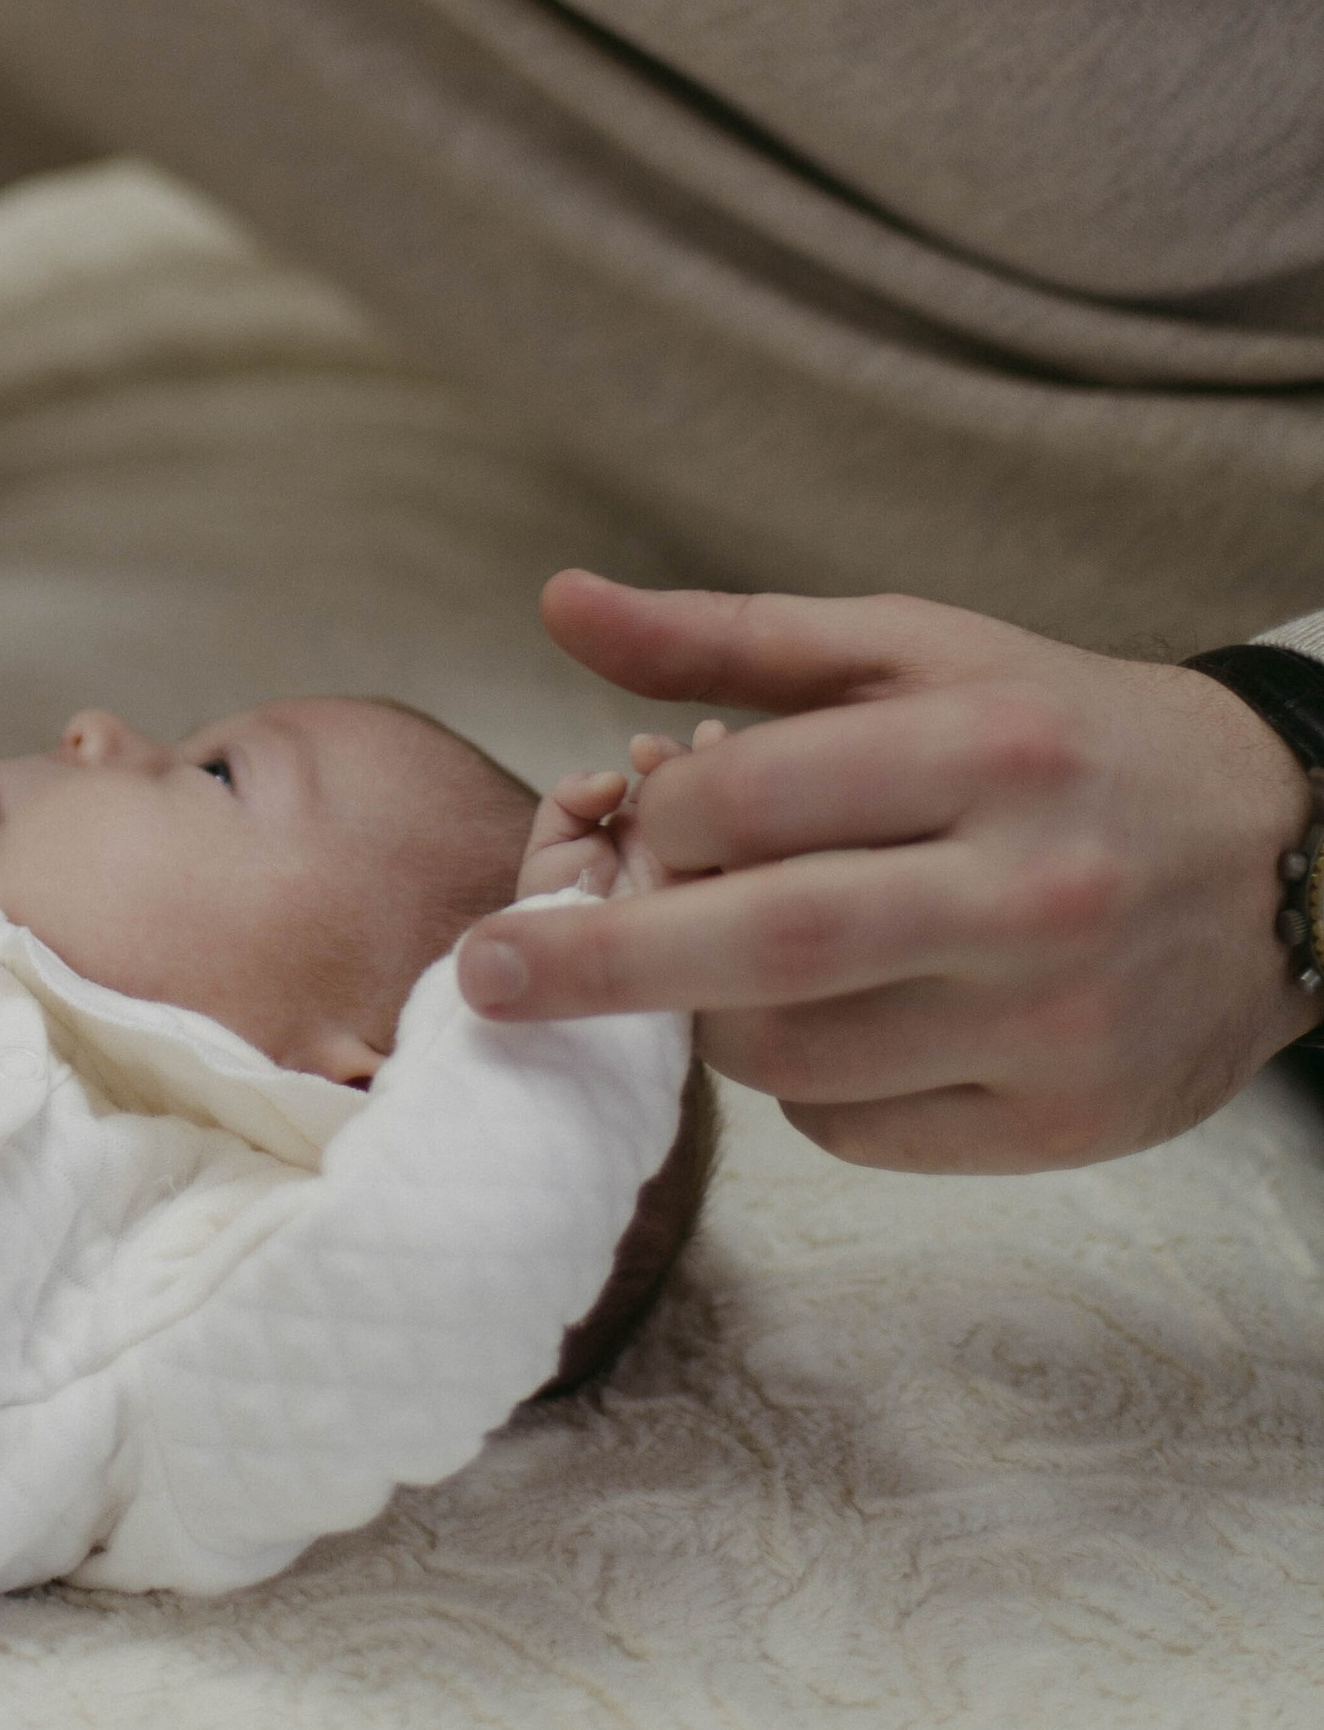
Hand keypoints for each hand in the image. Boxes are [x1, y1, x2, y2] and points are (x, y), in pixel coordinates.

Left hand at [457, 572, 1319, 1171]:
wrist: (1277, 851)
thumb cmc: (1052, 735)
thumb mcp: (910, 652)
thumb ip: (728, 637)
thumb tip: (558, 601)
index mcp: (987, 749)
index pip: (758, 802)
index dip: (663, 822)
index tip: (633, 824)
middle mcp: (1029, 889)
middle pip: (766, 947)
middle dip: (600, 966)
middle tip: (485, 974)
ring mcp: (1052, 1020)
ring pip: (795, 1053)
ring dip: (711, 1016)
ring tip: (725, 959)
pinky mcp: (1064, 1123)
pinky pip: (855, 1128)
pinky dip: (803, 1082)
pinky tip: (838, 1017)